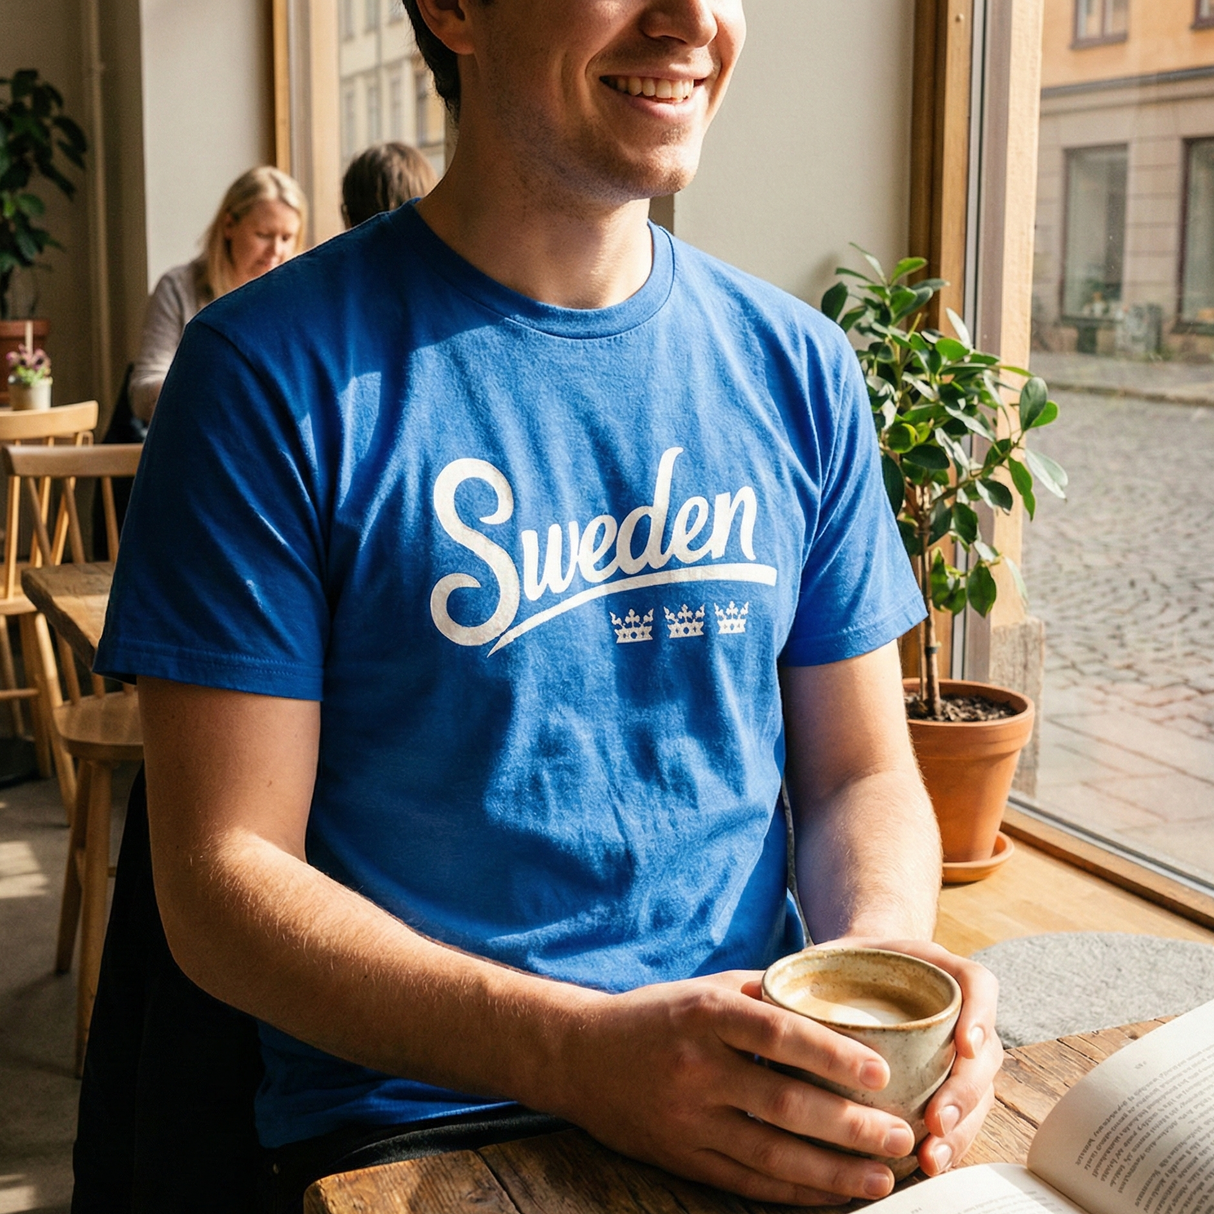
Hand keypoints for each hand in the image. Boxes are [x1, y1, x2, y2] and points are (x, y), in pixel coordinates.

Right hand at [547, 970, 918, 1205]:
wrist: (579, 1056)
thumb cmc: (653, 1015)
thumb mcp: (704, 989)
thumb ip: (762, 996)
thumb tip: (830, 1001)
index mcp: (704, 1016)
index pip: (781, 1035)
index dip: (834, 1055)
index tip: (881, 1072)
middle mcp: (696, 1068)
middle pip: (785, 1103)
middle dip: (850, 1124)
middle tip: (901, 1133)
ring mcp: (687, 1119)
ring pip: (771, 1153)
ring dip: (833, 1169)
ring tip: (882, 1173)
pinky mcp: (680, 1157)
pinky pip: (747, 1181)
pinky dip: (795, 1192)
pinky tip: (833, 1192)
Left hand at [826, 938, 1001, 1177]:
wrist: (863, 971)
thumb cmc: (848, 965)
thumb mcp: (836, 953)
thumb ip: (807, 966)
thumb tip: (751, 994)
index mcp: (940, 972)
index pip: (978, 985)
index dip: (980, 1015)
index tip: (964, 1044)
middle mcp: (960, 1014)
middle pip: (984, 1055)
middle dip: (966, 1092)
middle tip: (938, 1121)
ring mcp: (960, 1054)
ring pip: (979, 1094)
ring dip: (960, 1130)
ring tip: (930, 1158)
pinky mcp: (948, 1084)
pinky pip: (963, 1117)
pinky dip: (948, 1143)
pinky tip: (925, 1166)